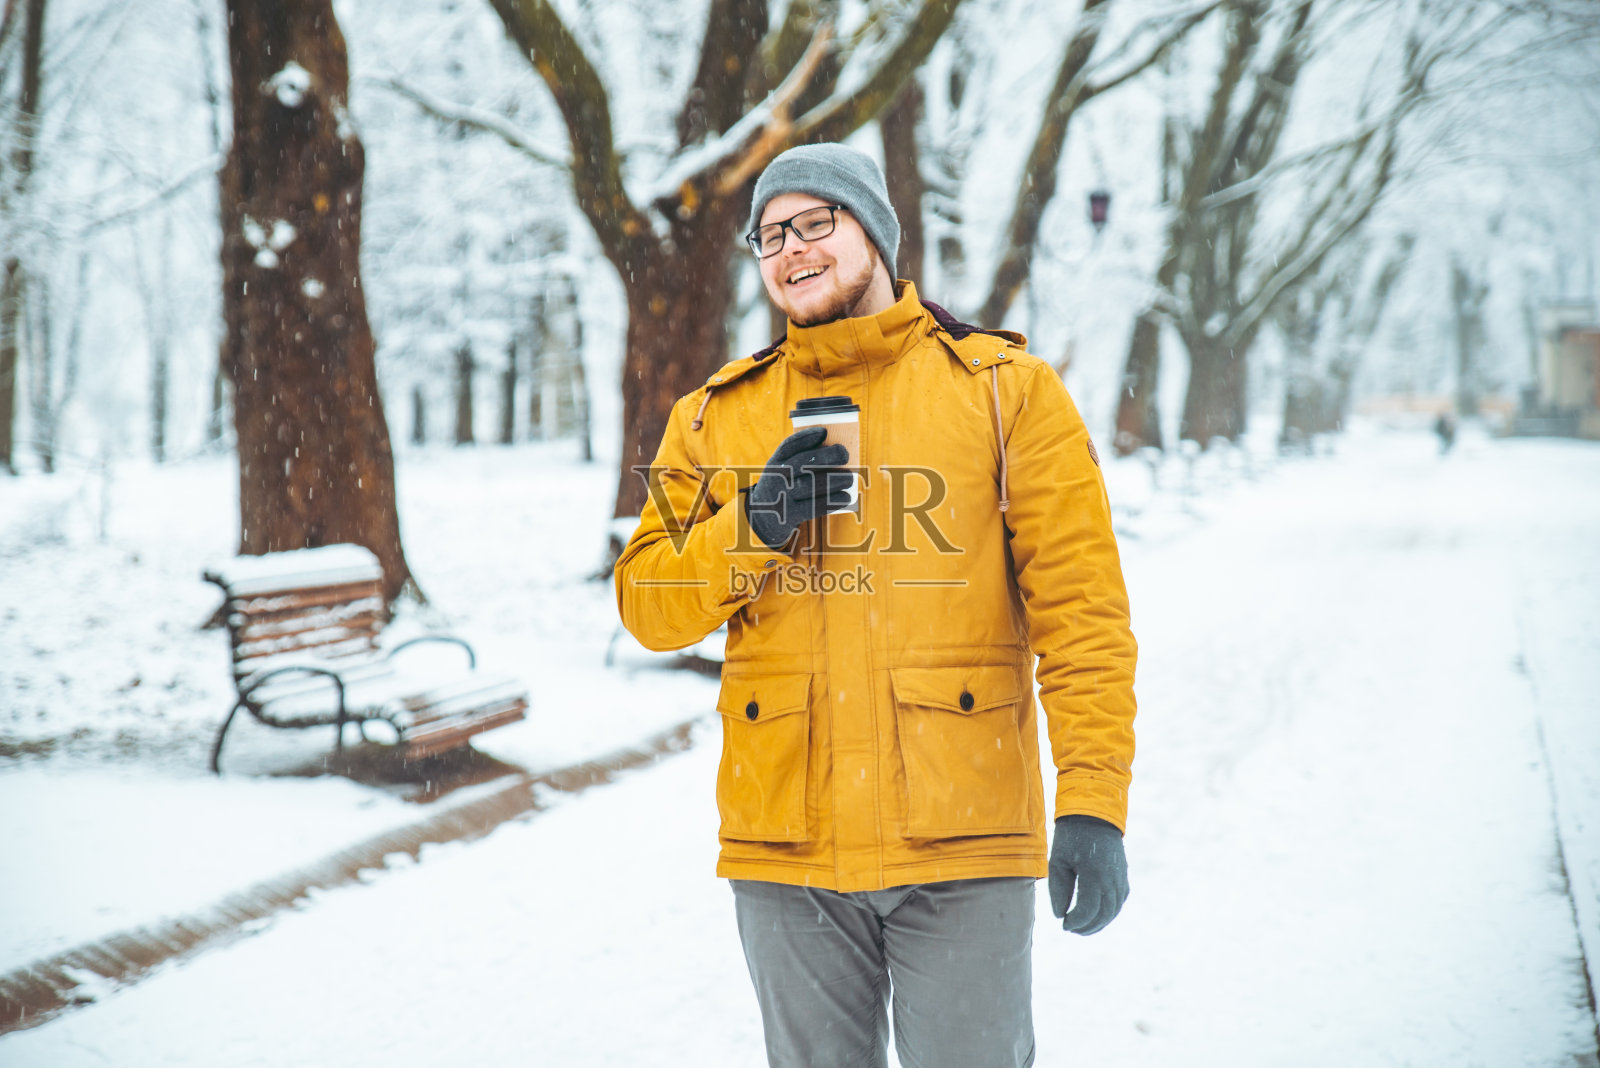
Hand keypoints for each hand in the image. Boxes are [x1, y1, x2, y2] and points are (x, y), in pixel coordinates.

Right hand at [744, 426, 851, 550]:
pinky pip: (813, 507)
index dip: (805, 437)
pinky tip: (845, 497)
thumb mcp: (783, 472)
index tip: (824, 431)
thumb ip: (802, 461)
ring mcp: (781, 497)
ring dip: (833, 480)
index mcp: (774, 464)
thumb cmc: (784, 488)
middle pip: (801, 463)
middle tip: (844, 453)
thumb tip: (835, 451)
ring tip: (849, 478)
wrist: (763, 520)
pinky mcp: (790, 515)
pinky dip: (832, 501)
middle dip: (825, 456)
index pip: (787, 446)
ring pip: (810, 485)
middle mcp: (775, 478)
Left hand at [1048, 814, 1127, 935]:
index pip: (1087, 910)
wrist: (1094, 815)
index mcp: (1093, 874)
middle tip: (1071, 929)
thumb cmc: (1071, 836)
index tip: (1063, 924)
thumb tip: (1060, 915)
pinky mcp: (1123, 876)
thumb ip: (1059, 889)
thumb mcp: (1058, 860)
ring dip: (1099, 923)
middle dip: (1087, 927)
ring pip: (1114, 910)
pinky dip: (1109, 913)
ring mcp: (1120, 878)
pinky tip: (1095, 915)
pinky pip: (1119, 901)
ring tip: (1082, 927)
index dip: (1075, 922)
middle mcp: (1111, 879)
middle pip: (1104, 915)